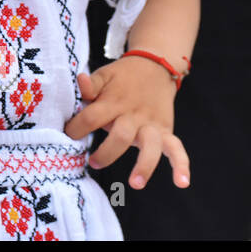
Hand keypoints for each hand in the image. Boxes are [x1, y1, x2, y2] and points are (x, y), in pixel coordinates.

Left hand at [64, 57, 189, 189]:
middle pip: (121, 136)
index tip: (67, 135)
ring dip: (144, 166)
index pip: (92, 117)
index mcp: (114, 101)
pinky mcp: (166, 131)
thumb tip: (80, 80)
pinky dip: (182, 166)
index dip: (77, 128)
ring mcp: (151, 125)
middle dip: (106, 152)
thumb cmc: (121, 77)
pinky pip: (177, 149)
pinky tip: (182, 183)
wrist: (154, 68)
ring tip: (135, 184)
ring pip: (150, 146)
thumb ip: (91, 84)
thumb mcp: (104, 75)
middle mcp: (134, 115)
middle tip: (92, 163)